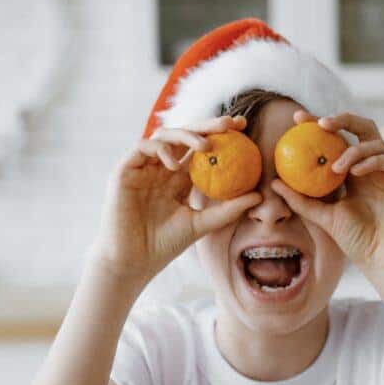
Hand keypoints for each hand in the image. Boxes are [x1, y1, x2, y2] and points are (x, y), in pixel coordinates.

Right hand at [90, 116, 261, 285]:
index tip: (243, 128)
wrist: (132, 261)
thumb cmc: (164, 245)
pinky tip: (174, 164)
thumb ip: (227, 210)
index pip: (200, 148)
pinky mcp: (124, 170)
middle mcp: (161, 167)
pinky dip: (160, 151)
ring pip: (164, 135)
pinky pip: (142, 148)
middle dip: (207, 125)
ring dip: (185, 135)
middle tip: (230, 123)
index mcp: (178, 177)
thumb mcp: (202, 224)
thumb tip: (259, 196)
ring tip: (205, 145)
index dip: (220, 134)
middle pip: (185, 136)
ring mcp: (142, 167)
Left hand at [272, 111, 383, 280]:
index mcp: (358, 172)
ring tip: (335, 168)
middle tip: (320, 123)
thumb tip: (273, 183)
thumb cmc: (357, 243)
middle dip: (342, 119)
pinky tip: (355, 172)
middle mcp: (378, 167)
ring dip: (352, 151)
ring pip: (375, 143)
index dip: (321, 125)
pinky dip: (371, 161)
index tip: (298, 119)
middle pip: (363, 129)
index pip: (340, 139)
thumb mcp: (325, 218)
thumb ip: (301, 200)